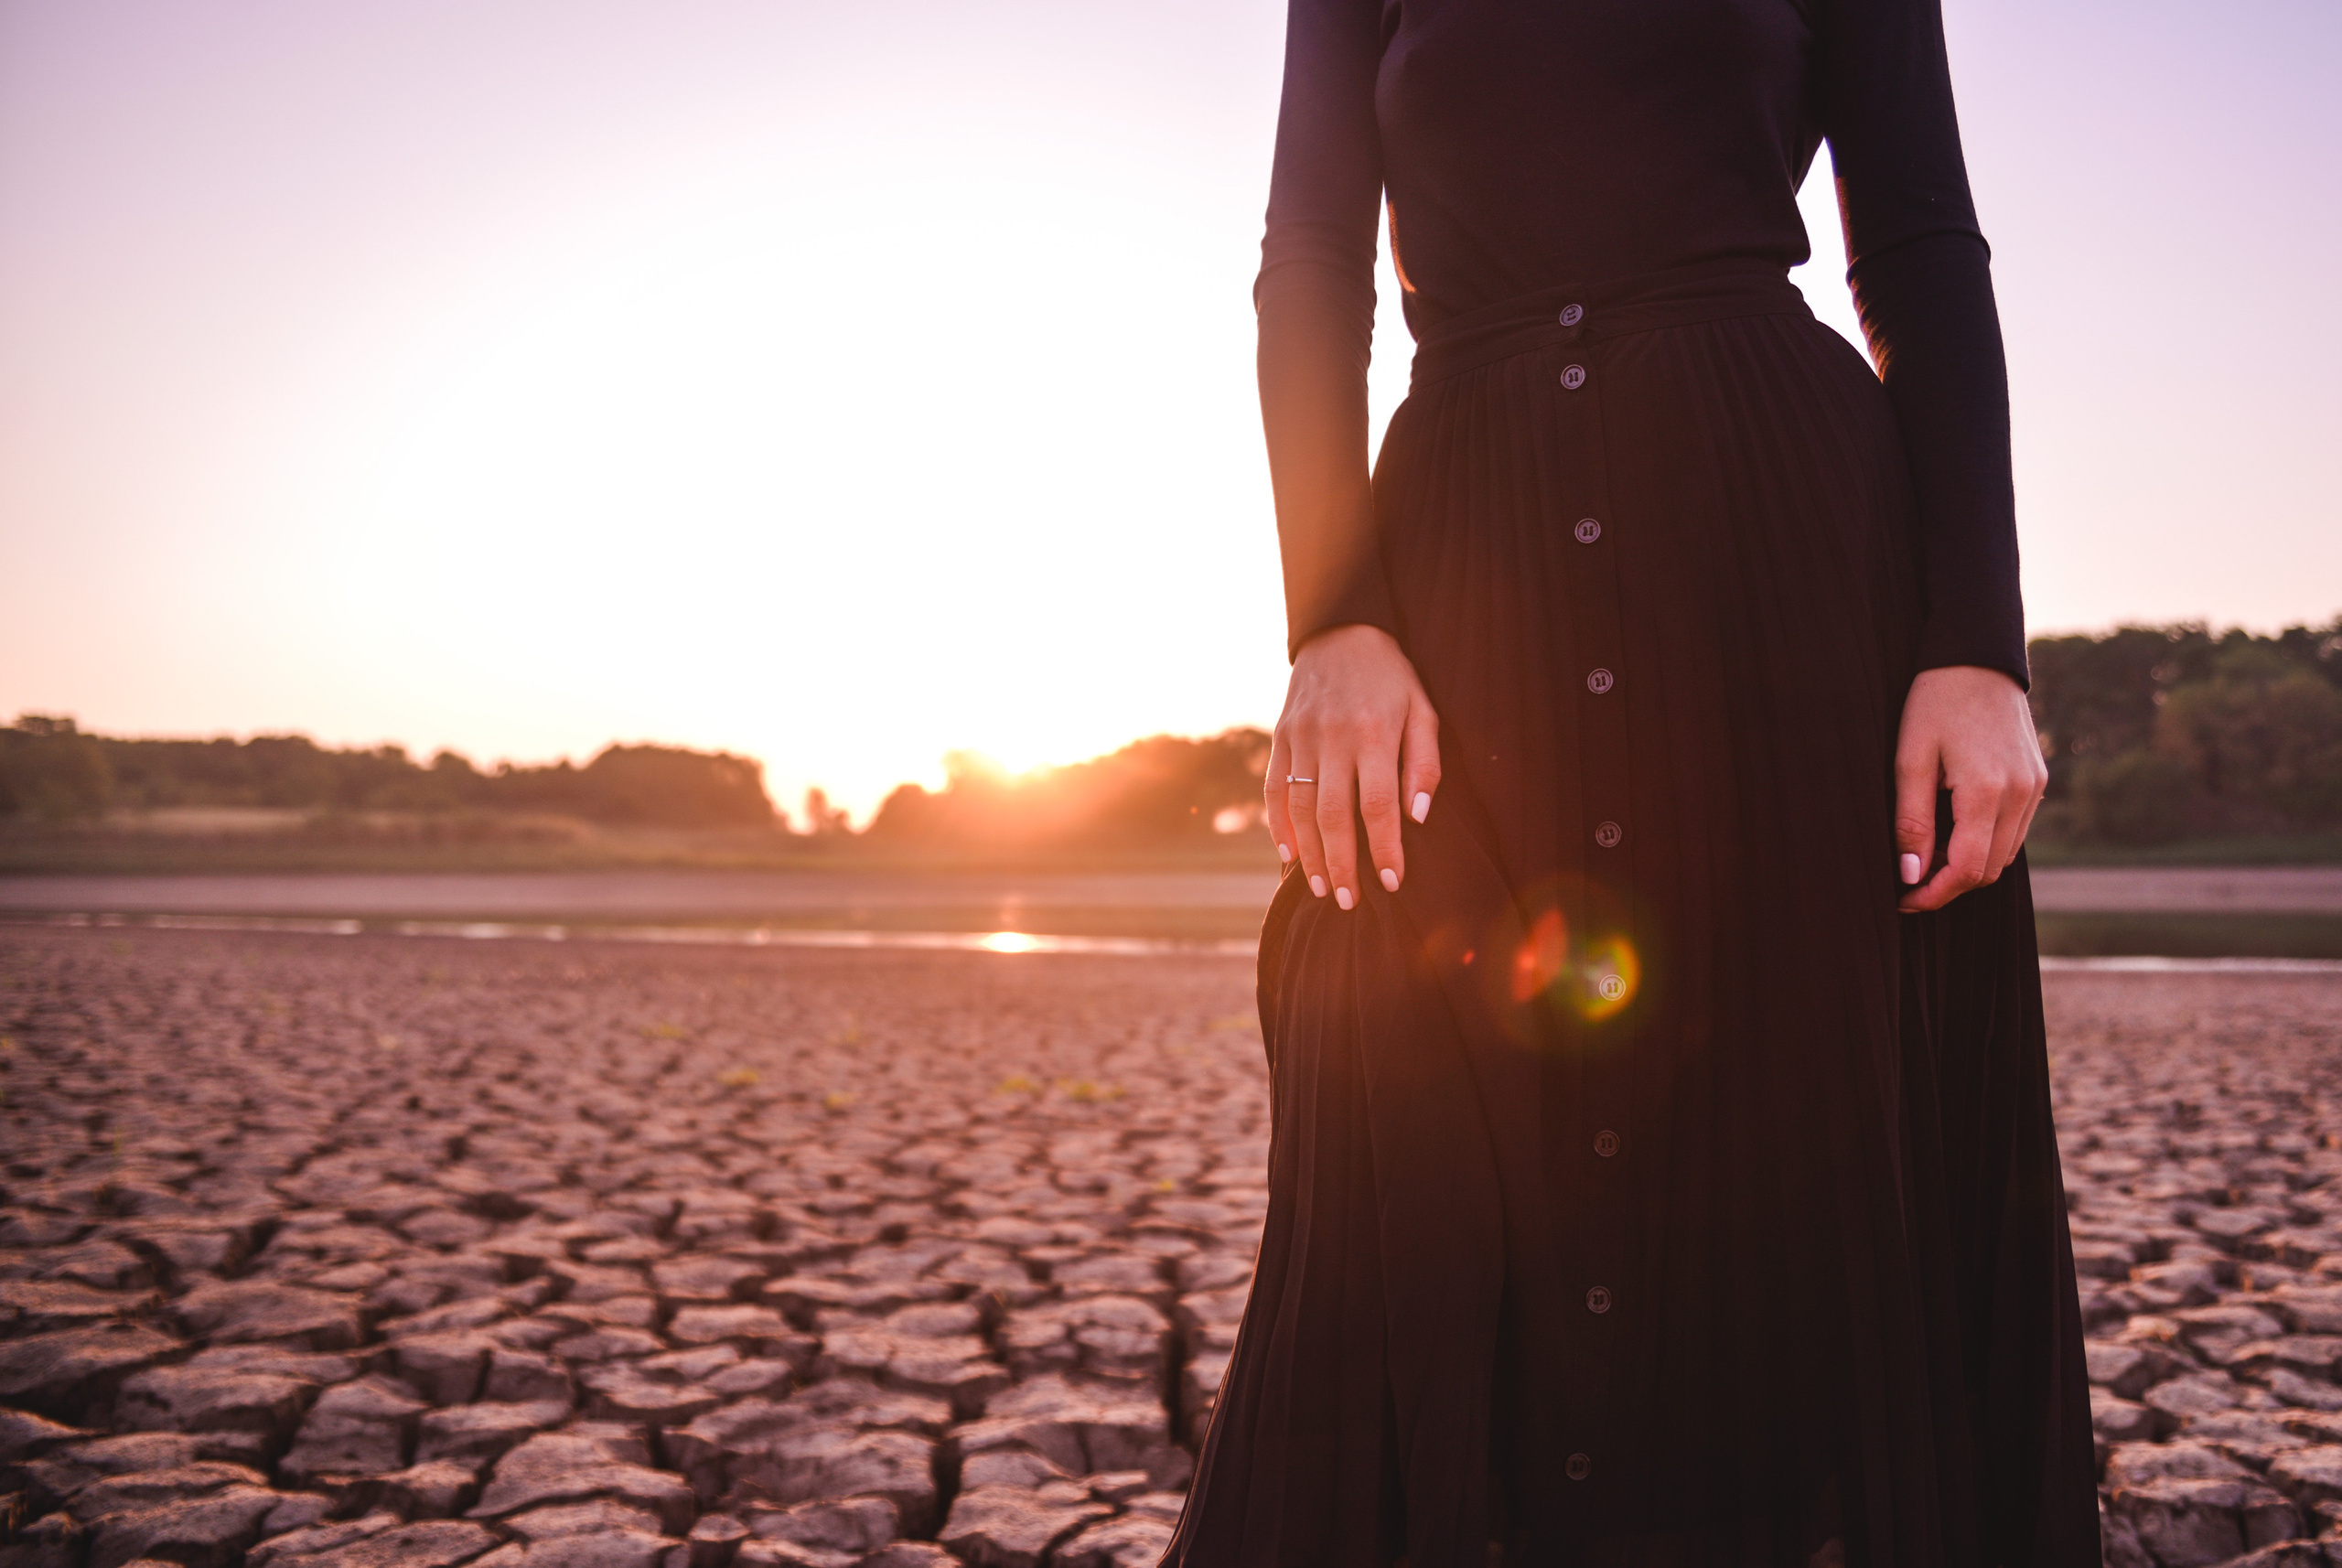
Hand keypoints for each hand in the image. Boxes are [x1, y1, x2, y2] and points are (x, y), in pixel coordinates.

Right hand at [1265, 624, 1442, 908]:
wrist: (1340, 633)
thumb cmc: (1391, 679)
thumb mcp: (1422, 711)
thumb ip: (1424, 764)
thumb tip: (1418, 818)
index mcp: (1374, 733)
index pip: (1378, 805)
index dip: (1384, 848)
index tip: (1392, 882)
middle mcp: (1333, 738)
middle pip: (1334, 815)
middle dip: (1342, 864)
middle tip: (1350, 901)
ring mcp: (1301, 738)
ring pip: (1301, 808)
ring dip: (1310, 855)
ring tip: (1323, 889)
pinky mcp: (1280, 738)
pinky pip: (1274, 789)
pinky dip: (1278, 826)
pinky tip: (1289, 856)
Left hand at [1894, 665, 2047, 911]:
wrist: (1977, 657)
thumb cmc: (1934, 703)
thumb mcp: (1909, 759)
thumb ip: (1911, 820)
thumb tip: (1910, 874)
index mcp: (1988, 790)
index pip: (1968, 869)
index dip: (1934, 893)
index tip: (1903, 899)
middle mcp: (2022, 793)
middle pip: (1990, 869)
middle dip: (1949, 884)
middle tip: (1907, 881)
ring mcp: (2035, 787)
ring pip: (2005, 854)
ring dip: (1968, 865)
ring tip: (1925, 857)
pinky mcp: (2037, 779)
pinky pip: (2014, 829)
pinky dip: (1985, 842)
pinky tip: (1952, 831)